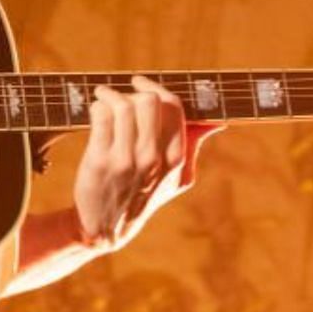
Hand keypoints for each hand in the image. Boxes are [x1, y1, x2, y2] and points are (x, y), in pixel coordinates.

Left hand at [72, 75, 215, 250]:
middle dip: (133, 91)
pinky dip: (97, 106)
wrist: (106, 228)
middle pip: (149, 101)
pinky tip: (95, 110)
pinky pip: (100, 116)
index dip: (156, 88)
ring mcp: (126, 160)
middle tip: (122, 95)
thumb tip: (217, 122)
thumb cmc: (143, 196)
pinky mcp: (99, 162)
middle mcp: (152, 159)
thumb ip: (194, 145)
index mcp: (175, 159)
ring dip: (110, 94)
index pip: (173, 107)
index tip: (141, 83)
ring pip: (123, 106)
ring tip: (103, 96)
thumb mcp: (176, 177)